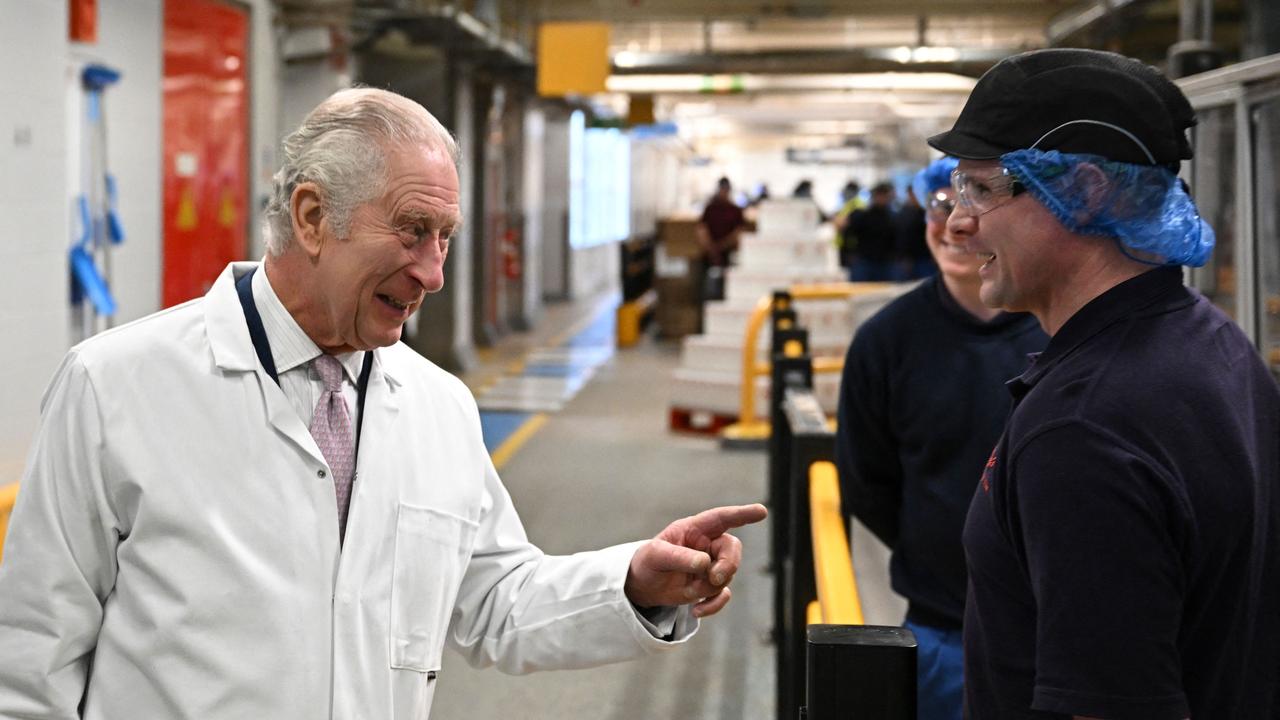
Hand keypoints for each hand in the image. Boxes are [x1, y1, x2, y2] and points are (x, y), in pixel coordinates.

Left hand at [624, 504, 766, 617]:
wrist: (642, 585)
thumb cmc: (648, 561)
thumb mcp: (656, 556)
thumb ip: (680, 557)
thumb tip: (705, 564)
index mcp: (694, 529)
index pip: (721, 518)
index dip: (742, 514)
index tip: (761, 511)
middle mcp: (707, 545)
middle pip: (732, 550)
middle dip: (728, 565)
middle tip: (713, 577)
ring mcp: (710, 566)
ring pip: (727, 575)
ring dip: (708, 587)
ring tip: (687, 591)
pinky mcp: (709, 585)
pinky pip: (722, 595)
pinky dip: (713, 605)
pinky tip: (696, 610)